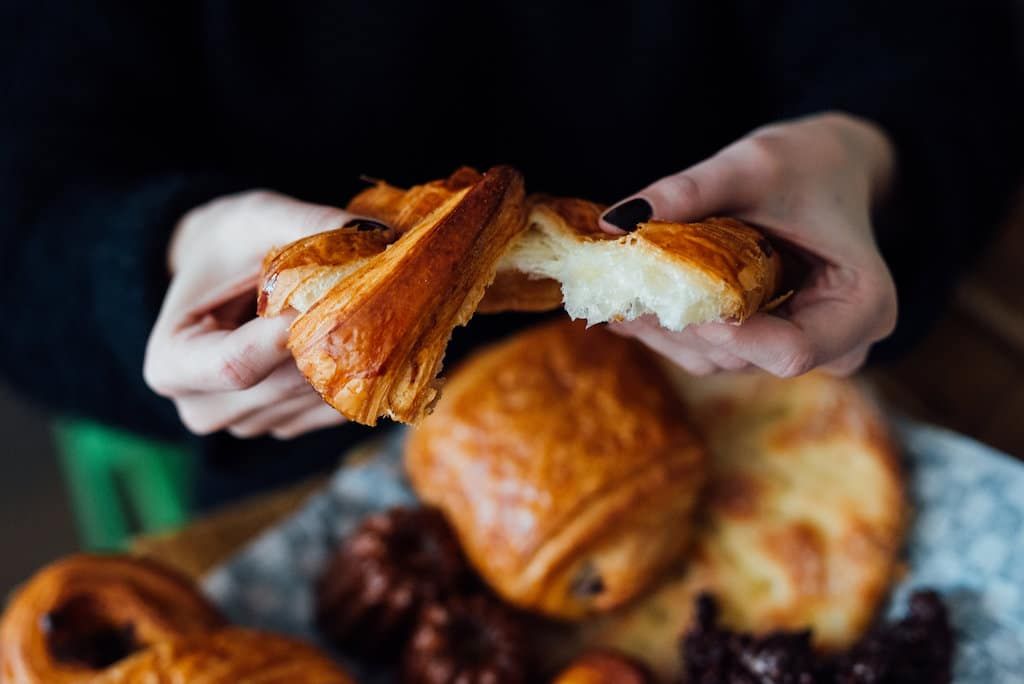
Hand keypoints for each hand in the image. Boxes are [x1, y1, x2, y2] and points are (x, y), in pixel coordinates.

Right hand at [144, 190, 352, 437]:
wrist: (226, 275)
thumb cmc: (231, 243)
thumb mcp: (257, 218)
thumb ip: (306, 224)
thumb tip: (373, 234)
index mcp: (171, 365)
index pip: (236, 366)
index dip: (288, 335)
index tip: (325, 298)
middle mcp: (204, 408)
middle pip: (287, 383)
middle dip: (332, 336)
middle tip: (371, 289)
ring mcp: (251, 424)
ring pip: (319, 397)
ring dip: (353, 352)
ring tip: (367, 303)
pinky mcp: (292, 425)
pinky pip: (340, 408)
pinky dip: (360, 371)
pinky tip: (366, 331)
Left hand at [601, 112, 896, 376]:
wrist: (828, 168)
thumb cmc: (807, 161)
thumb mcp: (752, 165)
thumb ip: (690, 190)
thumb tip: (614, 222)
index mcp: (863, 308)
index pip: (790, 350)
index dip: (729, 334)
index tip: (671, 297)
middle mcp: (837, 346)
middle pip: (744, 359)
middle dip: (677, 324)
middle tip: (616, 290)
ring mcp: (796, 351)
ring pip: (716, 361)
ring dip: (660, 329)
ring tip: (608, 292)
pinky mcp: (762, 348)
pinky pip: (708, 350)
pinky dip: (665, 326)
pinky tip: (623, 300)